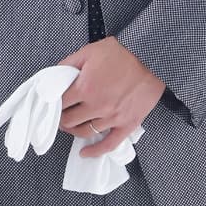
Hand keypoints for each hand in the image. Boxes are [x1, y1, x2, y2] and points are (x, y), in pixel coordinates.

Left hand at [57, 36, 165, 157]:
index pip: (60, 103)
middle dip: (61, 119)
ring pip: (85, 132)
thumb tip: (54, 76)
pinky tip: (86, 153)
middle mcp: (96, 106)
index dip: (54, 104)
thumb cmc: (121, 53)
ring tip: (72, 126)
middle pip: (69, 121)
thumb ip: (68, 64)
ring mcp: (112, 118)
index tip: (54, 104)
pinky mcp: (127, 124)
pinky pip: (109, 144)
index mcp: (84, 88)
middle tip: (61, 115)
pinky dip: (95, 151)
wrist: (151, 58)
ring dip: (75, 130)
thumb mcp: (88, 51)